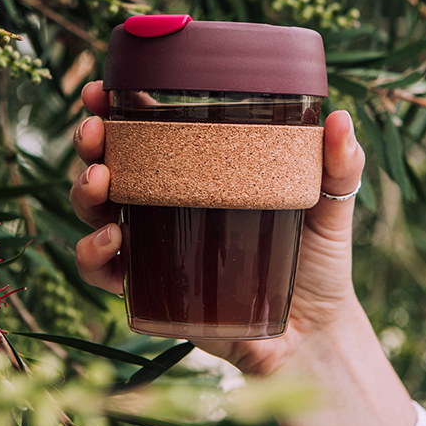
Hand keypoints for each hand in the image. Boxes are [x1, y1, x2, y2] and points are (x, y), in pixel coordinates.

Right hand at [70, 81, 365, 376]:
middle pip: (112, 164)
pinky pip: (103, 271)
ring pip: (97, 212)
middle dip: (92, 142)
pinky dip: (93, 255)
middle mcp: (168, 203)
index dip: (115, 107)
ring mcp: (154, 246)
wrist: (311, 334)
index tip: (100, 91)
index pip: (148, 131)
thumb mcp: (329, 206)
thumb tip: (341, 118)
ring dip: (84, 192)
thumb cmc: (317, 263)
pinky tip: (113, 241)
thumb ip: (339, 165)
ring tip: (100, 182)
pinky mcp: (150, 288)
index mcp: (200, 173)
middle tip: (94, 131)